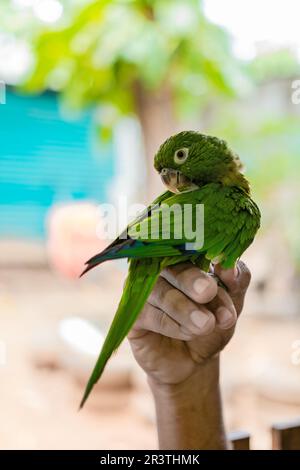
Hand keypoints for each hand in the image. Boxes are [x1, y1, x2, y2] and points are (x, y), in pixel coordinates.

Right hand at [128, 260, 250, 385]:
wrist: (194, 362)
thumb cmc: (211, 324)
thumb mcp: (230, 303)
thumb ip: (235, 282)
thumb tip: (229, 266)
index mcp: (185, 258)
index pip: (191, 247)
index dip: (206, 255)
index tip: (224, 270)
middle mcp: (160, 269)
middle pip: (172, 266)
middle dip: (192, 280)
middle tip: (208, 292)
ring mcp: (143, 290)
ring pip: (162, 292)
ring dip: (186, 309)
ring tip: (206, 325)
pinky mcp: (133, 314)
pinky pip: (150, 314)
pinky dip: (172, 325)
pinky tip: (188, 333)